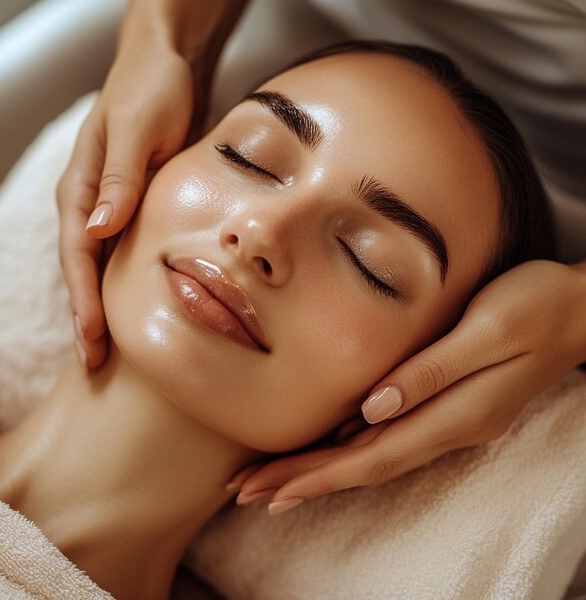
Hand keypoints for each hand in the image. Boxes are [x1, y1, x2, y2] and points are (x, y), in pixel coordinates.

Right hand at [56, 44, 196, 368]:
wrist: (167, 66)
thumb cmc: (152, 91)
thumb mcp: (138, 130)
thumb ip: (120, 179)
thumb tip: (98, 229)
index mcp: (82, 188)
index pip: (78, 255)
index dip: (83, 301)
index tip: (91, 341)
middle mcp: (91, 202)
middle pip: (83, 270)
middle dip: (86, 317)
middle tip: (94, 365)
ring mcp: (113, 205)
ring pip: (102, 267)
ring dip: (104, 307)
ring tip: (110, 349)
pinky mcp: (136, 205)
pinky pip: (125, 253)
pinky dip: (126, 284)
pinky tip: (136, 306)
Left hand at [227, 260, 585, 515]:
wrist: (578, 309)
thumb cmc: (534, 308)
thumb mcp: (487, 332)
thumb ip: (430, 373)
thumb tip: (372, 409)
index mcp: (454, 414)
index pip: (371, 457)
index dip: (318, 476)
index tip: (270, 492)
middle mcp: (447, 428)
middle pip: (364, 465)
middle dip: (304, 480)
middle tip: (247, 492)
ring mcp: (449, 420)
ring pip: (372, 455)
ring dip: (321, 469)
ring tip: (273, 479)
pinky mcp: (447, 405)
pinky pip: (389, 436)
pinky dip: (349, 448)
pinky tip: (325, 448)